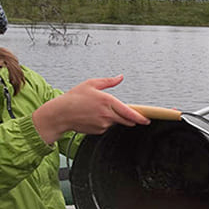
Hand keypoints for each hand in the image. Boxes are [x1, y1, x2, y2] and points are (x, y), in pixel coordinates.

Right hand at [32, 74, 149, 143]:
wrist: (60, 114)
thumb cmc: (74, 98)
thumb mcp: (91, 84)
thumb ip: (109, 81)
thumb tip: (120, 77)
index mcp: (107, 101)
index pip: (129, 112)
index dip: (140, 117)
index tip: (147, 119)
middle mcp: (107, 114)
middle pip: (126, 119)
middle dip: (129, 117)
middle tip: (124, 112)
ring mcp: (103, 124)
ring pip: (116, 122)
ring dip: (113, 117)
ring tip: (98, 110)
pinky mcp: (98, 131)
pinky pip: (106, 126)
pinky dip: (104, 122)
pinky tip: (93, 116)